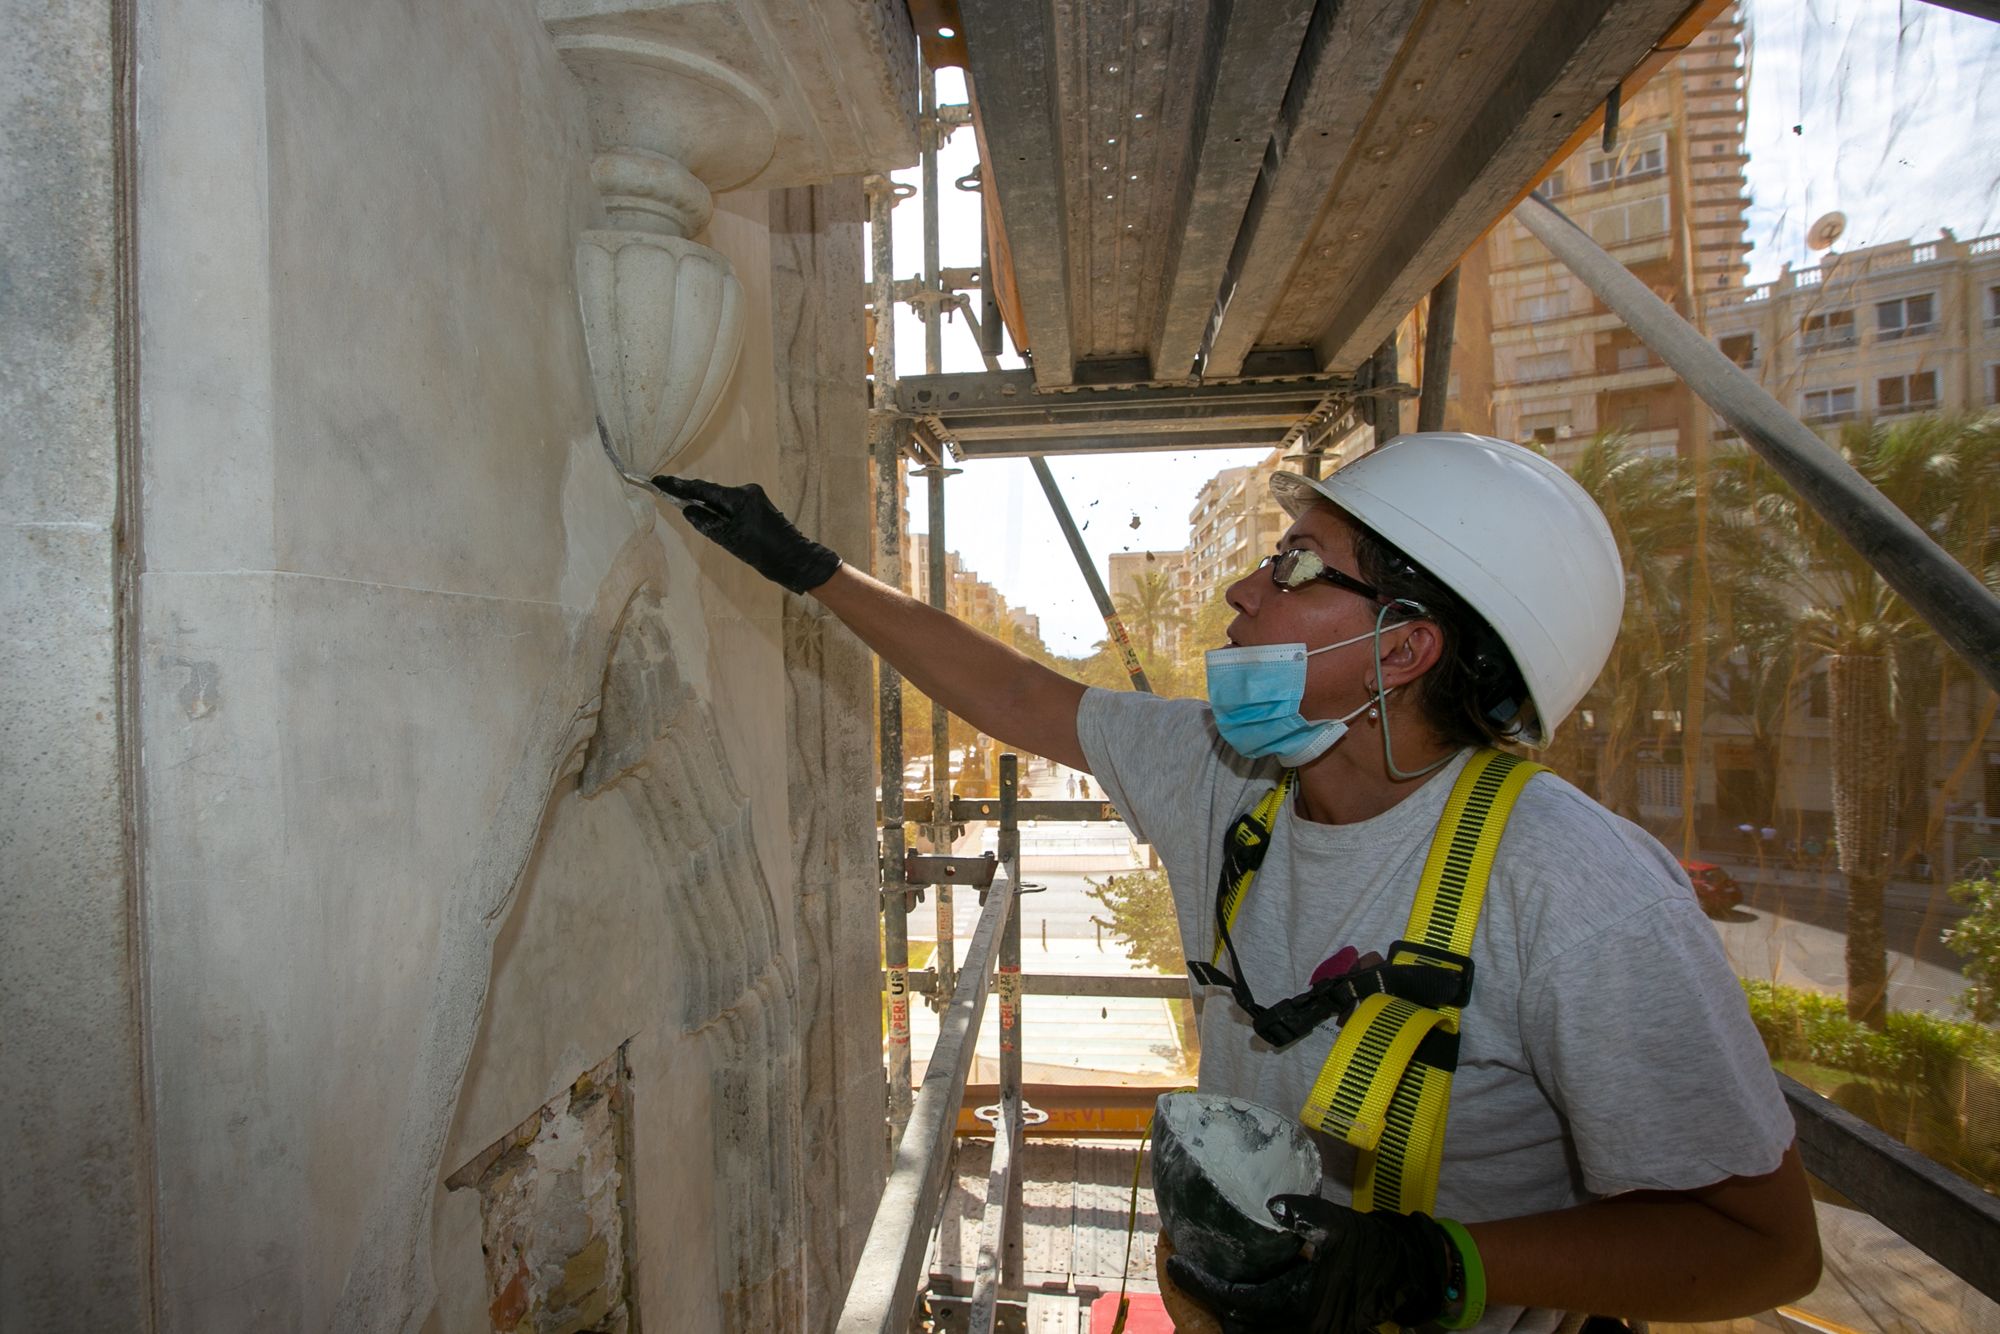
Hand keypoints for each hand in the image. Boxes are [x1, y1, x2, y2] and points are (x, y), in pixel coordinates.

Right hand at [652, 476, 842, 594]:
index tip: (658, 481)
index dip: (678, 486)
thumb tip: (688, 509)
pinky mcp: (758, 506)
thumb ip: (706, 522)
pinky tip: (714, 522)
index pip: (702, 488)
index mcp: (739, 497)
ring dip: (707, 507)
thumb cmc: (764, 552)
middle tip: (666, 494)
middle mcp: (747, 491)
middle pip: (711, 492)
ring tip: (689, 511)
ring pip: (722, 500)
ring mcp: (754, 497)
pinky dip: (720, 512)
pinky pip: (732, 506)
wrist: (795, 560)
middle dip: (691, 495)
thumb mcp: (729, 540)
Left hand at [1162, 1196, 1454, 1333]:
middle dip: (1206, 1300)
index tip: (1174, 1263)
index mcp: (1299, 1303)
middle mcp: (1298, 1326)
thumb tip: (1269, 1205)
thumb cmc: (1370, 1247)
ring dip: (1224, 1310)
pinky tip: (1237, 1291)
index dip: (1201, 1284)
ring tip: (1204, 1279)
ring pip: (1250, 1331)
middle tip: (1183, 1269)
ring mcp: (1306, 1333)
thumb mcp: (1336, 1224)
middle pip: (1236, 1322)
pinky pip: (1267, 1330)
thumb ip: (1300, 1212)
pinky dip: (1246, 1315)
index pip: (1236, 1299)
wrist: (1404, 1273)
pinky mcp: (1312, 1331)